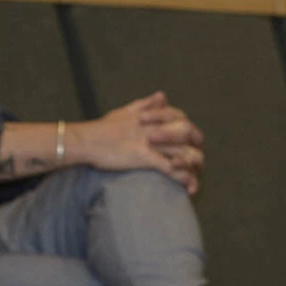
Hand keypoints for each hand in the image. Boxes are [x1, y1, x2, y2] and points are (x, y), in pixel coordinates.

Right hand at [71, 91, 204, 193]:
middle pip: (189, 133)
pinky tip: (190, 190)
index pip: (180, 118)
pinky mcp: (146, 157)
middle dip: (197, 148)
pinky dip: (184, 179)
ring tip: (196, 182)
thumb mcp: (125, 111)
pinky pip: (172, 168)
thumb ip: (146, 104)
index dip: (189, 130)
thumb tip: (162, 95)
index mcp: (153, 115)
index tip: (191, 143)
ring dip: (195, 167)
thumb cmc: (102, 128)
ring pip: (185, 152)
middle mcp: (156, 126)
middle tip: (198, 163)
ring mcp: (152, 142)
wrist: (87, 140)